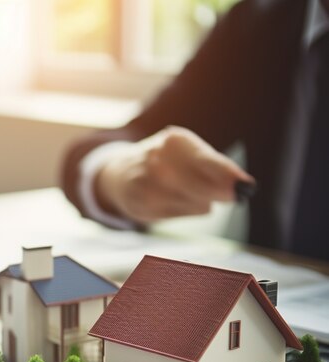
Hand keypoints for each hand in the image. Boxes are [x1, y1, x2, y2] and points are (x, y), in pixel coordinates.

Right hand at [95, 126, 254, 223]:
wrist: (120, 172)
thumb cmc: (168, 162)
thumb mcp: (190, 153)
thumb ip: (216, 167)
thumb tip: (241, 186)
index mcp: (175, 140)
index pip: (206, 160)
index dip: (228, 175)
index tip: (246, 186)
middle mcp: (157, 159)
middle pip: (200, 185)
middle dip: (221, 193)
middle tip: (235, 197)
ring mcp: (146, 182)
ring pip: (191, 202)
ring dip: (201, 203)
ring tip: (196, 197)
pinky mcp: (140, 203)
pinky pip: (176, 214)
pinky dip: (184, 211)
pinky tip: (177, 203)